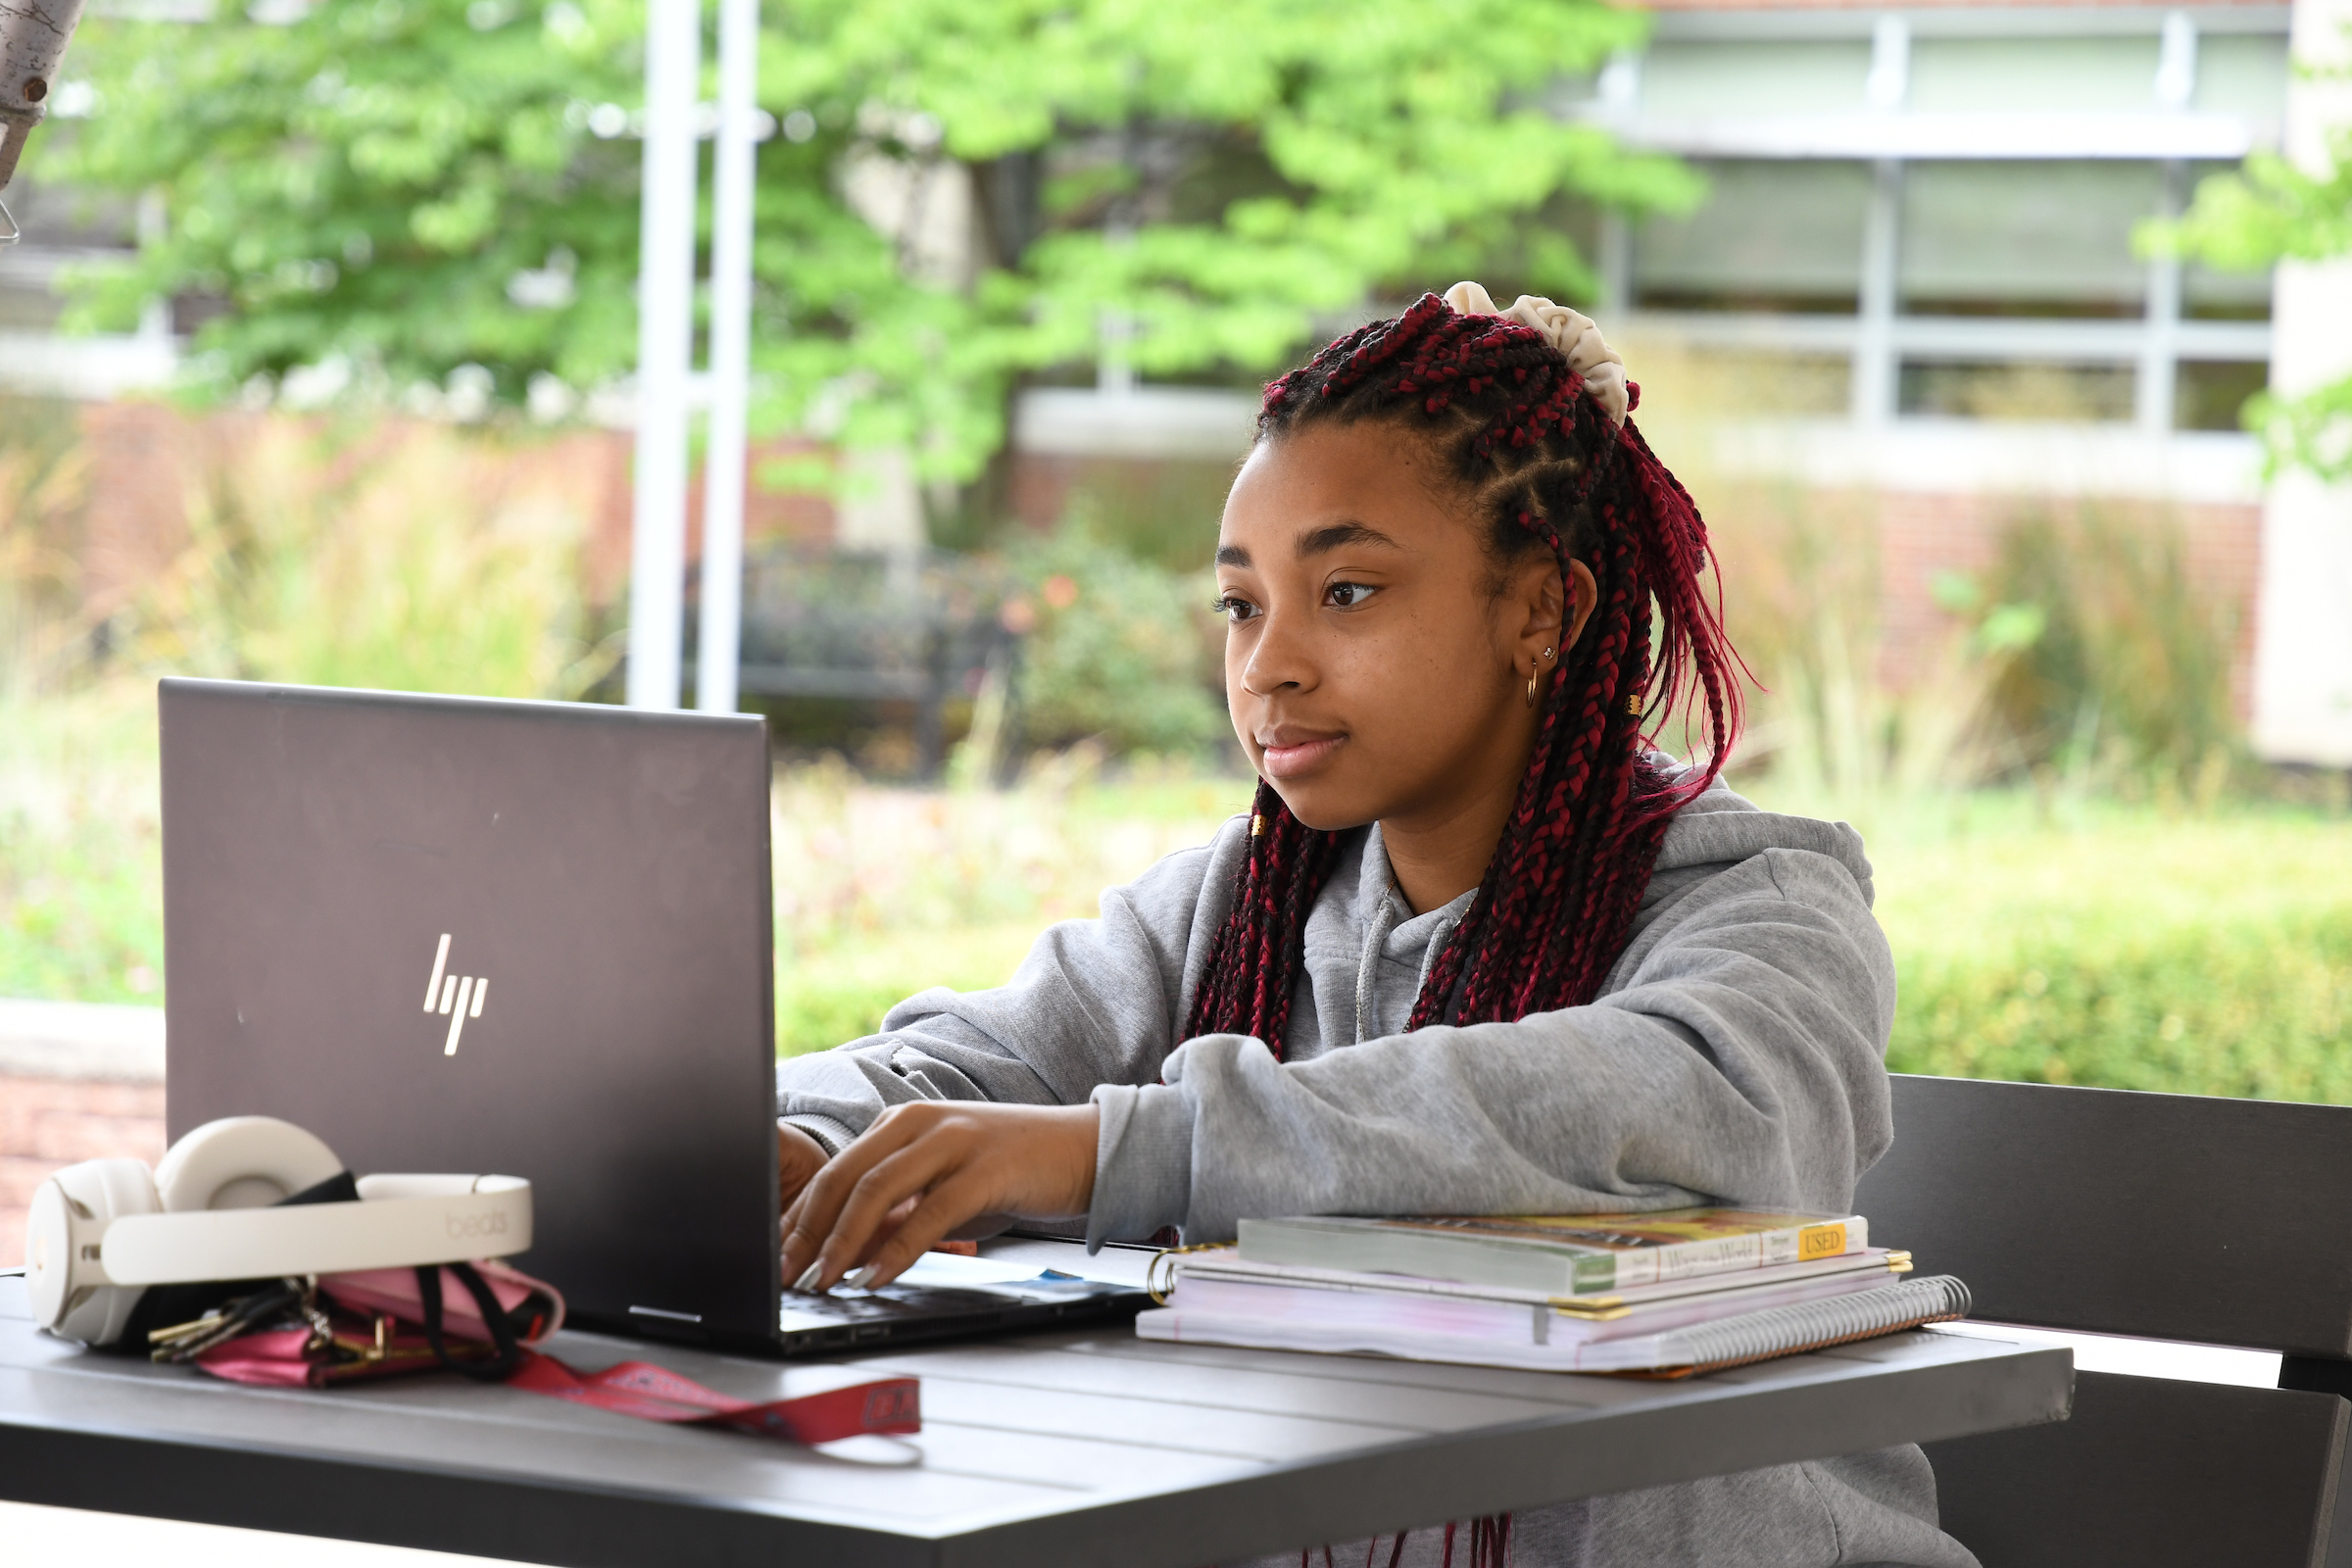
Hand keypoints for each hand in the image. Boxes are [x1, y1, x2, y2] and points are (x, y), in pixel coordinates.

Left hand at [781, 1100, 1099, 1292]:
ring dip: (842, 1242)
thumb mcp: (943, 1189)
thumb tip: (845, 1255)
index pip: (835, 1169)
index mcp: (902, 1121)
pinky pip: (928, 1212)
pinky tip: (877, 1276)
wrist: (1083, 1149)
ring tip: (823, 1280)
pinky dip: (897, 1249)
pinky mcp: (984, 1168)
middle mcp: (920, 1122)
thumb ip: (897, 1214)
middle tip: (787, 1275)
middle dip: (807, 1232)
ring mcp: (953, 1141)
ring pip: (877, 1189)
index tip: (776, 1258)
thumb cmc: (1010, 1170)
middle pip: (844, 1176)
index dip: (799, 1218)